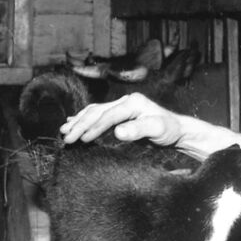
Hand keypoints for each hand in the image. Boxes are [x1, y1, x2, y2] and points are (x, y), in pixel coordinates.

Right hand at [59, 92, 182, 146]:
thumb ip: (139, 130)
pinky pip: (98, 114)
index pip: (109, 115)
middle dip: (80, 125)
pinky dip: (84, 119)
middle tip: (66, 138)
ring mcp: (122, 106)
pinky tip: (73, 122)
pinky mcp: (120, 114)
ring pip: (94, 112)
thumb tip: (118, 132)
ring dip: (78, 121)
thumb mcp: (157, 130)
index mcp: (133, 102)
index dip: (94, 127)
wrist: (176, 130)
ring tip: (64, 131)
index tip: (82, 139)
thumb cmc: (169, 130)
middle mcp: (126, 101)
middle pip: (97, 112)